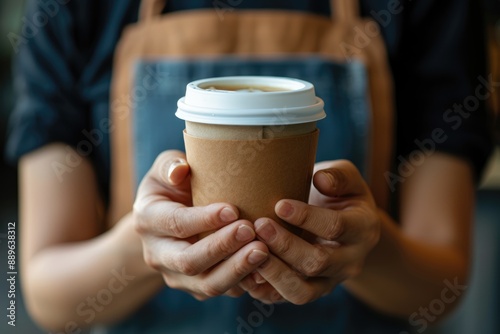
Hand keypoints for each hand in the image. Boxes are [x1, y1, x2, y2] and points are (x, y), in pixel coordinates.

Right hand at [133, 150, 268, 300]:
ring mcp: (176, 276)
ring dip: (237, 269)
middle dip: (222, 247)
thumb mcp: (165, 169)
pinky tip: (266, 268)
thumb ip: (171, 165)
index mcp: (148, 220)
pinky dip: (245, 283)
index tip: (233, 210)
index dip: (204, 219)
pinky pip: (222, 292)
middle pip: (189, 261)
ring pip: (207, 284)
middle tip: (250, 230)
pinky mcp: (196, 288)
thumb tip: (181, 170)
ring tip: (263, 250)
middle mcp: (157, 254)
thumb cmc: (172, 186)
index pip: (175, 224)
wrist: (166, 221)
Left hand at [240, 160, 379, 304]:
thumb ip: (338, 176)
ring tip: (248, 252)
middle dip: (286, 245)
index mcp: (362, 229)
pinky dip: (263, 290)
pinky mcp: (308, 291)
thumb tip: (320, 180)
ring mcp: (329, 282)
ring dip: (273, 273)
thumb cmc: (338, 195)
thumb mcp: (347, 179)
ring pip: (302, 291)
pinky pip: (284, 298)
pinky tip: (244, 272)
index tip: (279, 204)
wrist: (342, 226)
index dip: (308, 217)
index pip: (336, 227)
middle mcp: (349, 262)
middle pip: (318, 262)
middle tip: (259, 225)